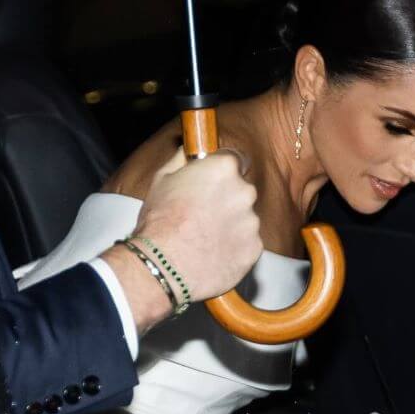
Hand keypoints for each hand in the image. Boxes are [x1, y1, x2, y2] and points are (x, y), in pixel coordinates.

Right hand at [135, 147, 261, 301]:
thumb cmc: (160, 222)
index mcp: (224, 169)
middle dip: (226, 200)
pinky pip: (247, 244)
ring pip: (244, 219)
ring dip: (230, 225)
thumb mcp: (162, 179)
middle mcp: (244, 192)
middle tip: (202, 214)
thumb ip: (182, 158)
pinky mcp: (254, 249)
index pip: (233, 160)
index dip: (220, 172)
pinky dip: (234, 248)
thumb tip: (189, 147)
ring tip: (203, 238)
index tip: (210, 183)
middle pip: (241, 191)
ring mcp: (252, 222)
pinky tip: (212, 253)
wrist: (164, 265)